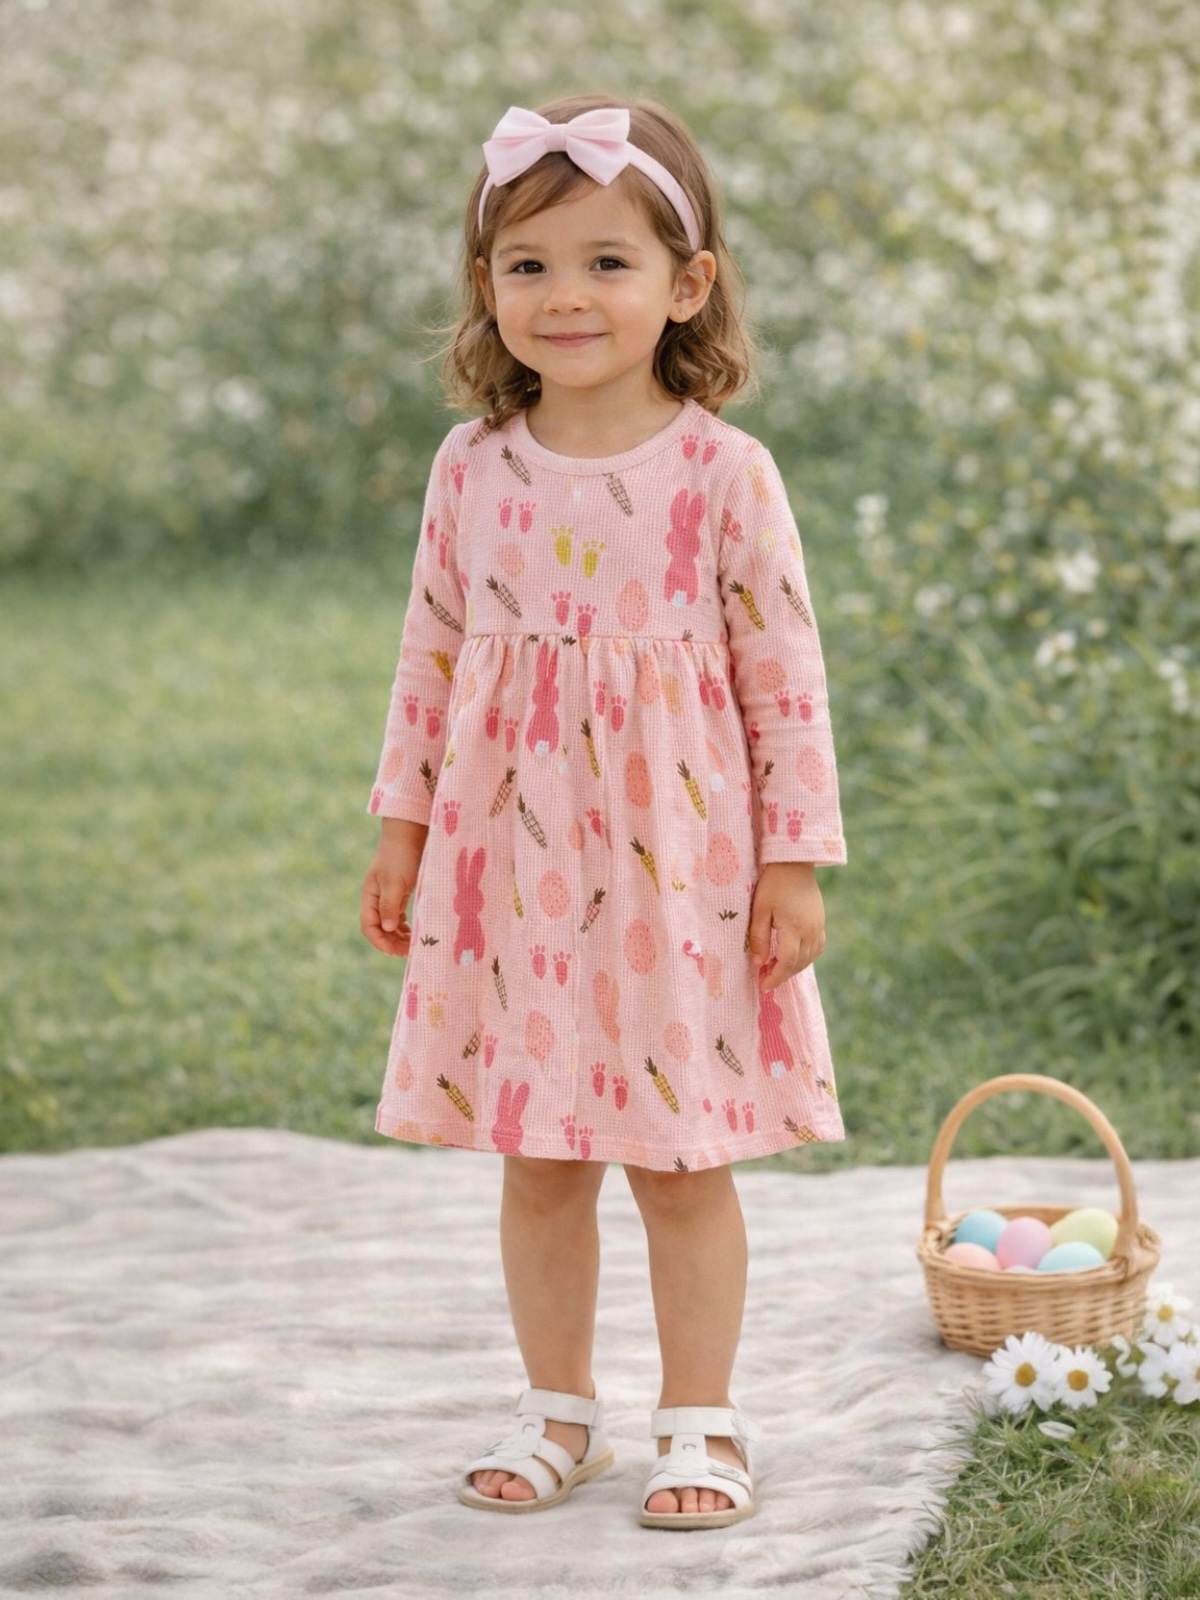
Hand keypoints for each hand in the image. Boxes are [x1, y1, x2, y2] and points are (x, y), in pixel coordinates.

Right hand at [360, 818, 428, 956]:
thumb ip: (389, 904)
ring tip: (413, 945)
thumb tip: (387, 928)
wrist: (409, 836)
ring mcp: (386, 897)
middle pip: (379, 929)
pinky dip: (404, 928)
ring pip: (389, 925)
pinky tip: (413, 932)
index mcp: (369, 897)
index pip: (369, 926)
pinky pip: (397, 917)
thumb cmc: (400, 857)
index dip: (380, 942)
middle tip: (409, 952)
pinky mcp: (398, 894)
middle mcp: (375, 899)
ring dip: (398, 937)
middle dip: (391, 943)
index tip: (395, 952)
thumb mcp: (394, 881)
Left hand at [748, 862, 825, 991]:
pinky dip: (805, 958)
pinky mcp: (820, 921)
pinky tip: (792, 957)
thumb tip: (757, 964)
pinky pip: (817, 948)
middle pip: (799, 963)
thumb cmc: (773, 884)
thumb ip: (758, 937)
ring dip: (794, 968)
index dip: (775, 976)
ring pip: (810, 958)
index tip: (763, 985)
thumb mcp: (760, 909)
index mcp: (795, 927)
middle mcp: (811, 930)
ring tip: (776, 969)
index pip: (787, 961)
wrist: (794, 863)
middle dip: (783, 975)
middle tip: (765, 979)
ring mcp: (818, 926)